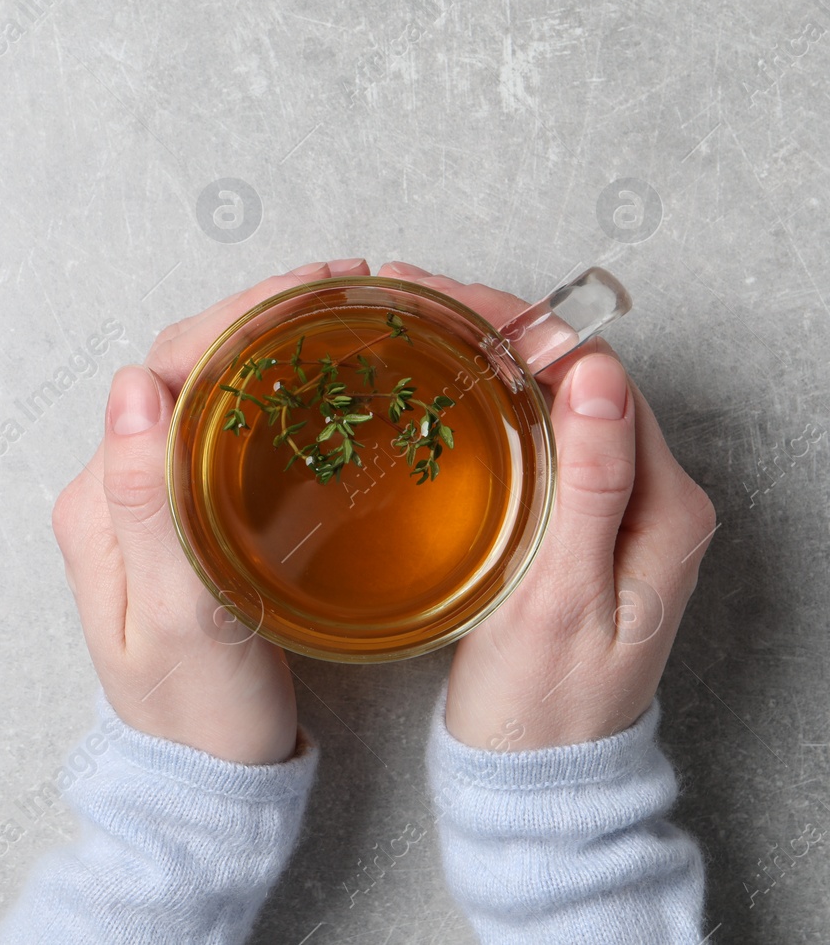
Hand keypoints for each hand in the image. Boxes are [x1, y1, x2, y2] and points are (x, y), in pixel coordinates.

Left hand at [51, 258, 370, 762]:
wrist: (204, 781)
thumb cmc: (197, 716)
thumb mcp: (177, 619)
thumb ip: (148, 505)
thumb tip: (130, 386)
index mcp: (100, 501)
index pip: (163, 373)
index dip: (237, 319)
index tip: (312, 291)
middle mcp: (116, 488)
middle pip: (185, 368)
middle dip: (260, 314)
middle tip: (346, 284)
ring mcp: (152, 500)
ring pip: (209, 391)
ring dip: (269, 341)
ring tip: (343, 309)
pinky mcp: (188, 518)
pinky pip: (227, 430)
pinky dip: (276, 388)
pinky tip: (322, 376)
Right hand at [375, 261, 718, 749]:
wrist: (537, 778)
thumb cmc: (545, 704)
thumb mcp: (563, 596)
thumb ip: (592, 484)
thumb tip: (597, 375)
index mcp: (666, 507)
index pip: (600, 376)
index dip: (524, 325)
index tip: (448, 300)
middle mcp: (653, 498)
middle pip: (579, 378)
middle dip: (498, 326)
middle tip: (410, 299)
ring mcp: (616, 511)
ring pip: (556, 403)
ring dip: (489, 357)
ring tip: (414, 327)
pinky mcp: (579, 527)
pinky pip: (542, 441)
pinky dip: (491, 405)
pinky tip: (441, 392)